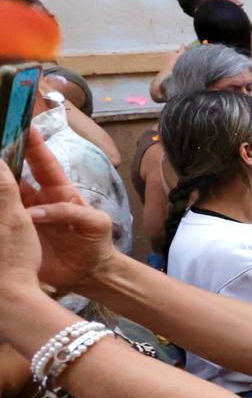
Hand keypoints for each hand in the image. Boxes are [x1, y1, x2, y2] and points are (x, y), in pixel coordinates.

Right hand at [13, 130, 117, 293]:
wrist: (90, 272)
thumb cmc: (97, 242)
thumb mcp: (96, 224)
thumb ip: (74, 213)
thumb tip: (38, 213)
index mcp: (59, 191)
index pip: (43, 163)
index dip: (33, 144)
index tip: (22, 125)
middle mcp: (37, 199)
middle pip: (14, 175)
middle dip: (3, 159)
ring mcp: (23, 216)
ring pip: (3, 195)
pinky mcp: (16, 233)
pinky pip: (1, 220)